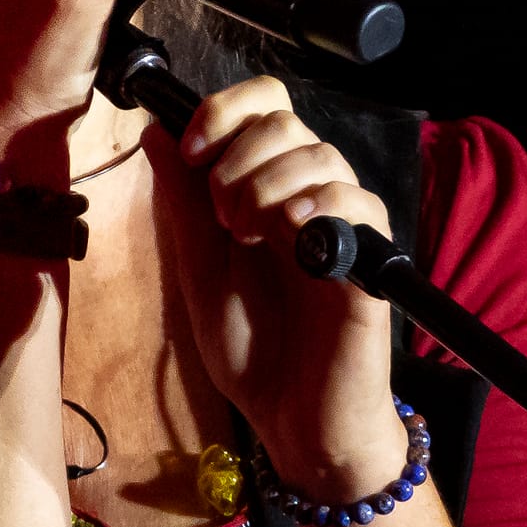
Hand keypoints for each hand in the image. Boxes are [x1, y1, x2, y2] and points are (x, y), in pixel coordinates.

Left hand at [144, 76, 405, 496]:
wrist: (291, 418)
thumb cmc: (254, 350)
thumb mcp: (198, 269)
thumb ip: (182, 203)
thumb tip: (156, 131)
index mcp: (268, 191)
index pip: (263, 108)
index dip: (224, 111)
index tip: (191, 151)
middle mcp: (308, 198)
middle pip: (285, 121)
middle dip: (237, 157)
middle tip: (222, 217)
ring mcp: (342, 226)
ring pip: (319, 154)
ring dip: (267, 183)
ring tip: (247, 237)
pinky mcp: (370, 260)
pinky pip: (359, 201)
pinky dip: (320, 203)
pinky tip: (291, 231)